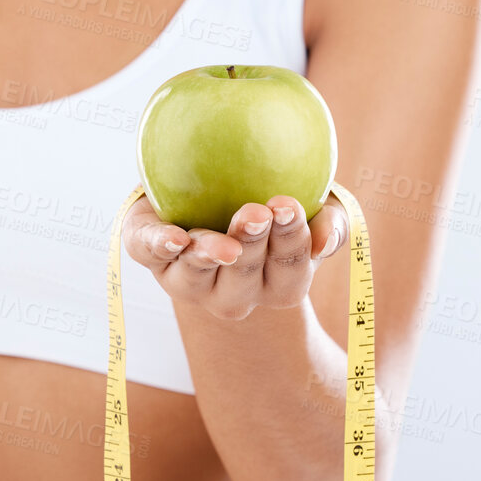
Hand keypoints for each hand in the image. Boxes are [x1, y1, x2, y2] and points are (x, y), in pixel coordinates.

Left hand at [123, 193, 348, 320]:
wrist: (210, 188)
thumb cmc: (275, 205)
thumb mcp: (316, 209)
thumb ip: (331, 222)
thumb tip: (324, 243)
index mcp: (277, 283)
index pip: (290, 268)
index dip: (291, 239)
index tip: (287, 206)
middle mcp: (233, 292)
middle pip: (243, 276)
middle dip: (250, 245)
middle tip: (255, 213)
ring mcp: (190, 280)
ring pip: (196, 275)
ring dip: (208, 255)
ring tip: (221, 243)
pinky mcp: (153, 255)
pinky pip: (149, 253)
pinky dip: (159, 246)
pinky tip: (172, 239)